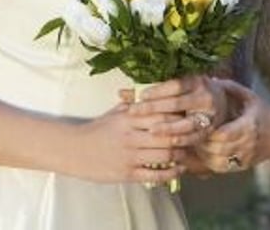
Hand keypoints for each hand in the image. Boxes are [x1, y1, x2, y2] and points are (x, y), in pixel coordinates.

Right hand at [63, 104, 197, 185]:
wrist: (74, 150)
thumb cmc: (96, 130)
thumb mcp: (114, 113)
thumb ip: (134, 105)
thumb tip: (153, 95)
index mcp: (128, 118)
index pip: (162, 115)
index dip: (180, 118)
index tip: (190, 120)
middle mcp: (130, 135)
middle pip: (168, 136)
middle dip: (185, 139)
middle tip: (195, 139)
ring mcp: (129, 155)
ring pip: (165, 155)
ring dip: (181, 156)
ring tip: (187, 154)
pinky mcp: (127, 173)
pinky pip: (156, 175)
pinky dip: (171, 173)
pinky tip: (178, 170)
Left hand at [125, 75, 226, 136]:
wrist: (221, 104)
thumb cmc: (190, 93)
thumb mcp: (175, 87)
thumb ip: (149, 90)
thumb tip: (121, 93)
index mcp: (196, 82)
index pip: (175, 85)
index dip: (157, 91)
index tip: (140, 95)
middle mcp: (205, 98)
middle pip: (178, 103)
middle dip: (155, 109)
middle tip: (135, 113)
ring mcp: (210, 116)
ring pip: (187, 124)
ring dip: (167, 128)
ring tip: (150, 131)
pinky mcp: (210, 132)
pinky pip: (194, 139)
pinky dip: (179, 142)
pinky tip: (164, 144)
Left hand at [197, 78, 269, 172]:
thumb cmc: (263, 113)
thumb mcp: (250, 97)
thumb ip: (231, 88)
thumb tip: (210, 80)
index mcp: (248, 126)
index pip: (224, 134)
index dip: (209, 132)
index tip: (199, 125)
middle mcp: (247, 144)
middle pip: (218, 149)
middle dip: (201, 143)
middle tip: (190, 134)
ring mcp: (245, 157)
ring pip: (218, 161)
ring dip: (202, 154)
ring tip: (194, 143)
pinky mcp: (242, 166)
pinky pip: (222, 168)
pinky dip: (209, 162)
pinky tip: (202, 153)